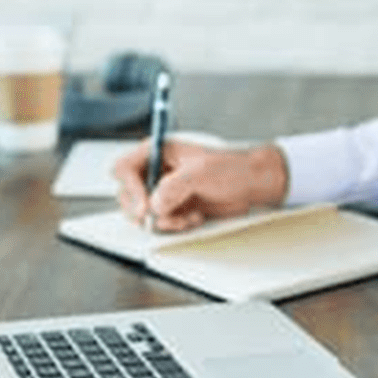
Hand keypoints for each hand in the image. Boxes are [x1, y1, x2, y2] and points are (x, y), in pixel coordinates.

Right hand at [112, 139, 288, 232]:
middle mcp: (156, 172)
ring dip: (162, 221)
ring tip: (185, 217)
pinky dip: (174, 226)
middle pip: (127, 195)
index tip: (144, 205)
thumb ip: (174, 186)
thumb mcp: (201, 172)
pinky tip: (193, 218)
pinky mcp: (174, 208)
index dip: (130, 188)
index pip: (125, 168)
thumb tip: (155, 204)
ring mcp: (163, 192)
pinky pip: (161, 223)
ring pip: (143, 213)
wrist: (252, 184)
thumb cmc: (231, 167)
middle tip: (163, 217)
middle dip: (144, 210)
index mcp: (158, 152)